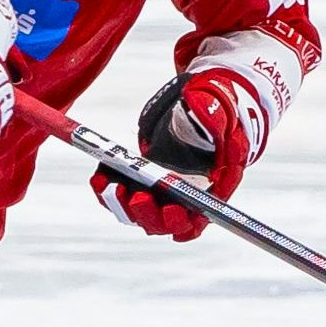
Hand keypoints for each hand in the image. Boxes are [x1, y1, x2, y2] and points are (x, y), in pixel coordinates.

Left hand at [90, 69, 267, 241]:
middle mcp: (179, 198)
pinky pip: (116, 192)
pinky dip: (106, 189)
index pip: (195, 222)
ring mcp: (155, 190)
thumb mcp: (224, 113)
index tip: (175, 211)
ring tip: (114, 186)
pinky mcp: (135, 179)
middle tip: (141, 198)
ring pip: (134, 211)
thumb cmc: (217, 114)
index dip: (185, 224)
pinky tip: (100, 177)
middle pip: (161, 222)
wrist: (200, 102)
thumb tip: (225, 137)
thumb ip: (222, 125)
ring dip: (121, 204)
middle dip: (149, 214)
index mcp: (208, 191)